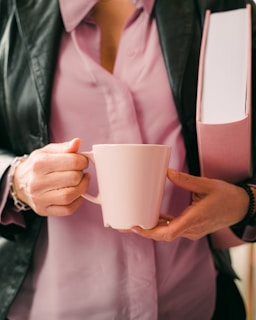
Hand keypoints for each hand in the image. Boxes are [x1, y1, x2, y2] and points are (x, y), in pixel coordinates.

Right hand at [13, 138, 89, 215]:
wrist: (19, 182)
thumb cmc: (36, 166)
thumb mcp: (47, 151)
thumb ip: (64, 147)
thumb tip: (77, 142)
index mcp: (40, 163)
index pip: (73, 162)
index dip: (83, 161)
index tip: (83, 161)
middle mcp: (38, 182)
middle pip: (73, 178)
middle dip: (81, 174)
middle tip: (80, 171)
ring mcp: (40, 198)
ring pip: (71, 195)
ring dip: (82, 188)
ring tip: (80, 181)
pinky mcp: (43, 210)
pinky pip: (68, 209)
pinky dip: (77, 201)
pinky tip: (76, 194)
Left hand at [131, 169, 249, 240]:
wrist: (242, 208)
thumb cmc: (227, 197)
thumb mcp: (208, 185)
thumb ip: (187, 180)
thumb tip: (167, 172)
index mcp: (195, 220)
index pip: (169, 232)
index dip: (150, 232)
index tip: (135, 226)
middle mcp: (191, 229)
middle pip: (163, 235)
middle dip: (143, 232)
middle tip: (123, 225)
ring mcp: (192, 230)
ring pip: (167, 233)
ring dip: (150, 229)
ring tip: (132, 222)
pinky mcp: (192, 227)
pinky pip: (173, 228)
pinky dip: (160, 225)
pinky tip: (151, 217)